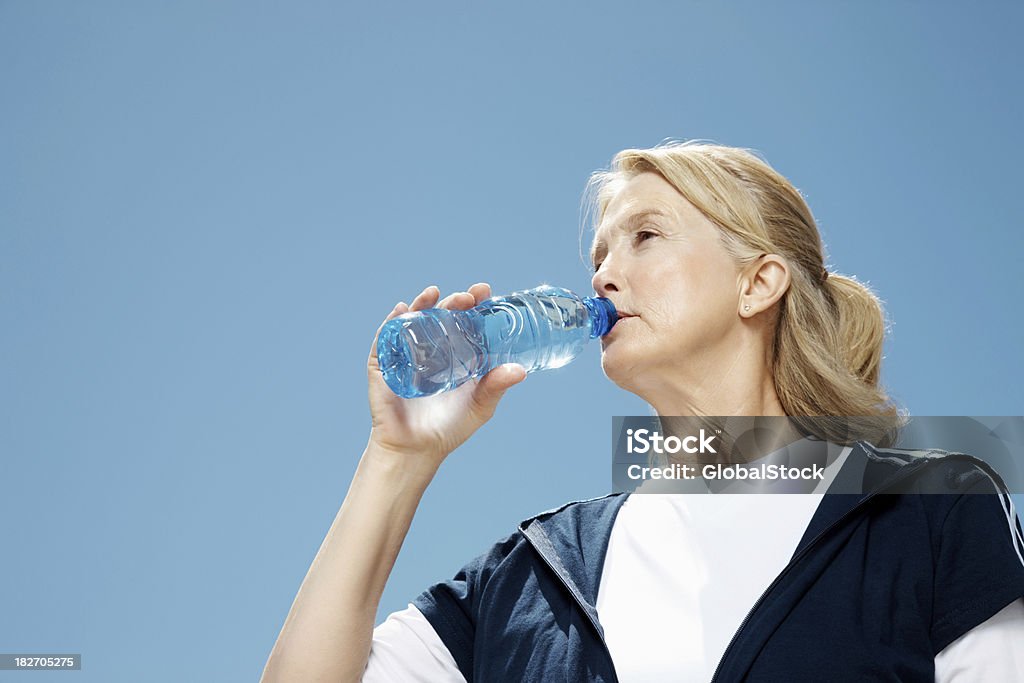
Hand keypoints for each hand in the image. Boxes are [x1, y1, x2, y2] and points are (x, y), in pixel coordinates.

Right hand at [366, 283, 526, 467]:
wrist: (418, 450)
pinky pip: (385, 340)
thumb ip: (496, 386)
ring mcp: (407, 355)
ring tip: (434, 293)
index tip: (484, 291)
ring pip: (413, 321)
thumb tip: (520, 370)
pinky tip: (400, 310)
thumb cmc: (450, 428)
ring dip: (422, 303)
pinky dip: (391, 323)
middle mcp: (433, 349)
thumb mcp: (480, 405)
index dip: (474, 303)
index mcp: (457, 353)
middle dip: (453, 302)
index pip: (465, 320)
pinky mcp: (385, 366)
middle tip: (466, 298)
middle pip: (442, 316)